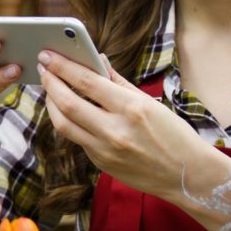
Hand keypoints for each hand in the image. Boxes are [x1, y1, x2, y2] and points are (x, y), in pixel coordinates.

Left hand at [37, 50, 230, 202]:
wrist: (188, 176)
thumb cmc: (174, 134)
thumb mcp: (150, 102)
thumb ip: (119, 82)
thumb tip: (97, 60)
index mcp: (131, 108)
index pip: (86, 81)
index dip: (63, 66)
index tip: (48, 55)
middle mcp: (115, 130)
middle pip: (67, 103)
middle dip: (50, 82)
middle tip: (42, 67)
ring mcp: (105, 150)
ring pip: (63, 124)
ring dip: (51, 103)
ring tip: (49, 88)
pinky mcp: (101, 163)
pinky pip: (77, 139)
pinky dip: (69, 121)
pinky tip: (67, 109)